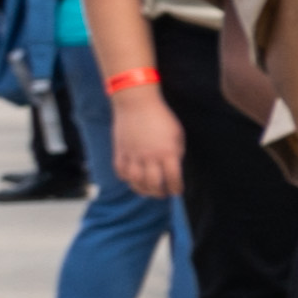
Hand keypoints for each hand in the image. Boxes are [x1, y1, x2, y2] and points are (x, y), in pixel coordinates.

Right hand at [106, 85, 181, 200]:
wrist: (137, 104)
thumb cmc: (161, 118)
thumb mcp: (177, 135)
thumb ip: (176, 153)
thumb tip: (174, 168)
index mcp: (168, 152)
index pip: (173, 178)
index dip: (176, 188)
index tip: (177, 191)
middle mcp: (150, 157)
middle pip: (153, 184)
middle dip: (159, 193)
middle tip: (163, 193)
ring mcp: (133, 155)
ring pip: (135, 181)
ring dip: (142, 190)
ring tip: (148, 191)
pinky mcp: (120, 151)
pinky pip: (121, 172)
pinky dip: (126, 179)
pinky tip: (132, 179)